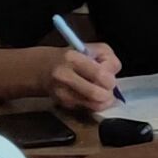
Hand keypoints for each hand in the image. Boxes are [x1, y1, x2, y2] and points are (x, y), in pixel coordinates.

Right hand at [0, 38, 122, 111]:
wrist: (43, 68)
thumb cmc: (73, 57)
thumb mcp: (91, 48)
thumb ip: (108, 58)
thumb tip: (113, 76)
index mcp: (73, 58)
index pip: (100, 74)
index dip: (110, 79)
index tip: (110, 76)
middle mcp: (64, 76)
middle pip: (98, 94)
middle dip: (109, 92)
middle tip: (108, 88)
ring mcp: (62, 93)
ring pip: (94, 105)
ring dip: (104, 101)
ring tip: (102, 92)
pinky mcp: (63, 104)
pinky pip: (88, 109)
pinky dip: (94, 104)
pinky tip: (91, 96)